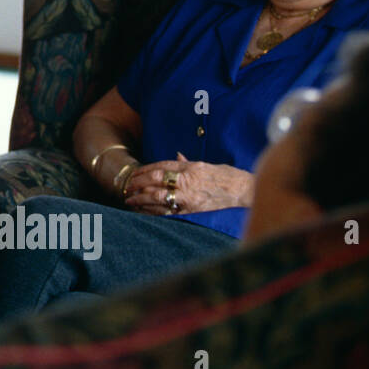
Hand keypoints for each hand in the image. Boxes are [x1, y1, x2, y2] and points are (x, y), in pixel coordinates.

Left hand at [124, 153, 254, 214]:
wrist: (242, 190)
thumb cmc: (224, 175)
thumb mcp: (204, 164)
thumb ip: (186, 162)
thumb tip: (176, 156)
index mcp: (190, 168)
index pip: (161, 167)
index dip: (145, 170)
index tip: (134, 174)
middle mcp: (188, 182)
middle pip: (156, 181)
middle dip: (139, 184)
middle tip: (127, 187)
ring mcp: (189, 197)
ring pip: (159, 198)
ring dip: (141, 199)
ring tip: (130, 200)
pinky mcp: (192, 210)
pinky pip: (168, 211)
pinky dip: (154, 212)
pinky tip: (144, 211)